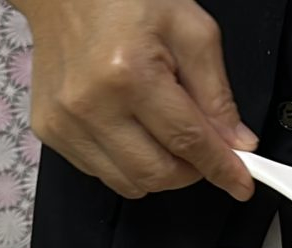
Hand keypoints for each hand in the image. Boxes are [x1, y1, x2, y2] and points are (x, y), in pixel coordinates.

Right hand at [10, 0, 256, 199]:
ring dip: (159, 171)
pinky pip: (103, 174)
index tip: (240, 184)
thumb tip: (237, 145)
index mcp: (130, 72)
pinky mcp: (51, 132)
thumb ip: (217, 94)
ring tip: (163, 133)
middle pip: (158, 173)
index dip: (220, 168)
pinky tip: (131, 129)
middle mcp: (92, 104)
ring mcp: (66, 122)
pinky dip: (128, 164)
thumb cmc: (127, 1)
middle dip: (191, 171)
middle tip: (201, 149)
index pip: (188, 140)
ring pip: (130, 183)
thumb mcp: (190, 31)